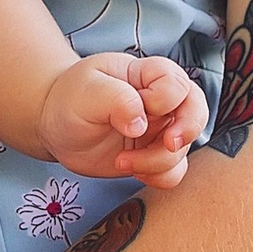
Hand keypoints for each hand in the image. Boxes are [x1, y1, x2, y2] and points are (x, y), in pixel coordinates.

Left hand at [36, 52, 207, 185]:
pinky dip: (159, 177)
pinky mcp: (153, 155)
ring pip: (183, 148)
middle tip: (167, 144)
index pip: (176, 83)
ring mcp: (159, 130)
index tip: (139, 110)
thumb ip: (116, 99)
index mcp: (146, 74)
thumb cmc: (71, 99)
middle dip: (187, 130)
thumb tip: (141, 124)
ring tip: (122, 161)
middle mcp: (160, 101)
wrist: (56, 126)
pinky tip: (133, 171)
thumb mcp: (86, 91)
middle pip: (196, 110)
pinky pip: (173, 171)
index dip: (163, 100)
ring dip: (157, 161)